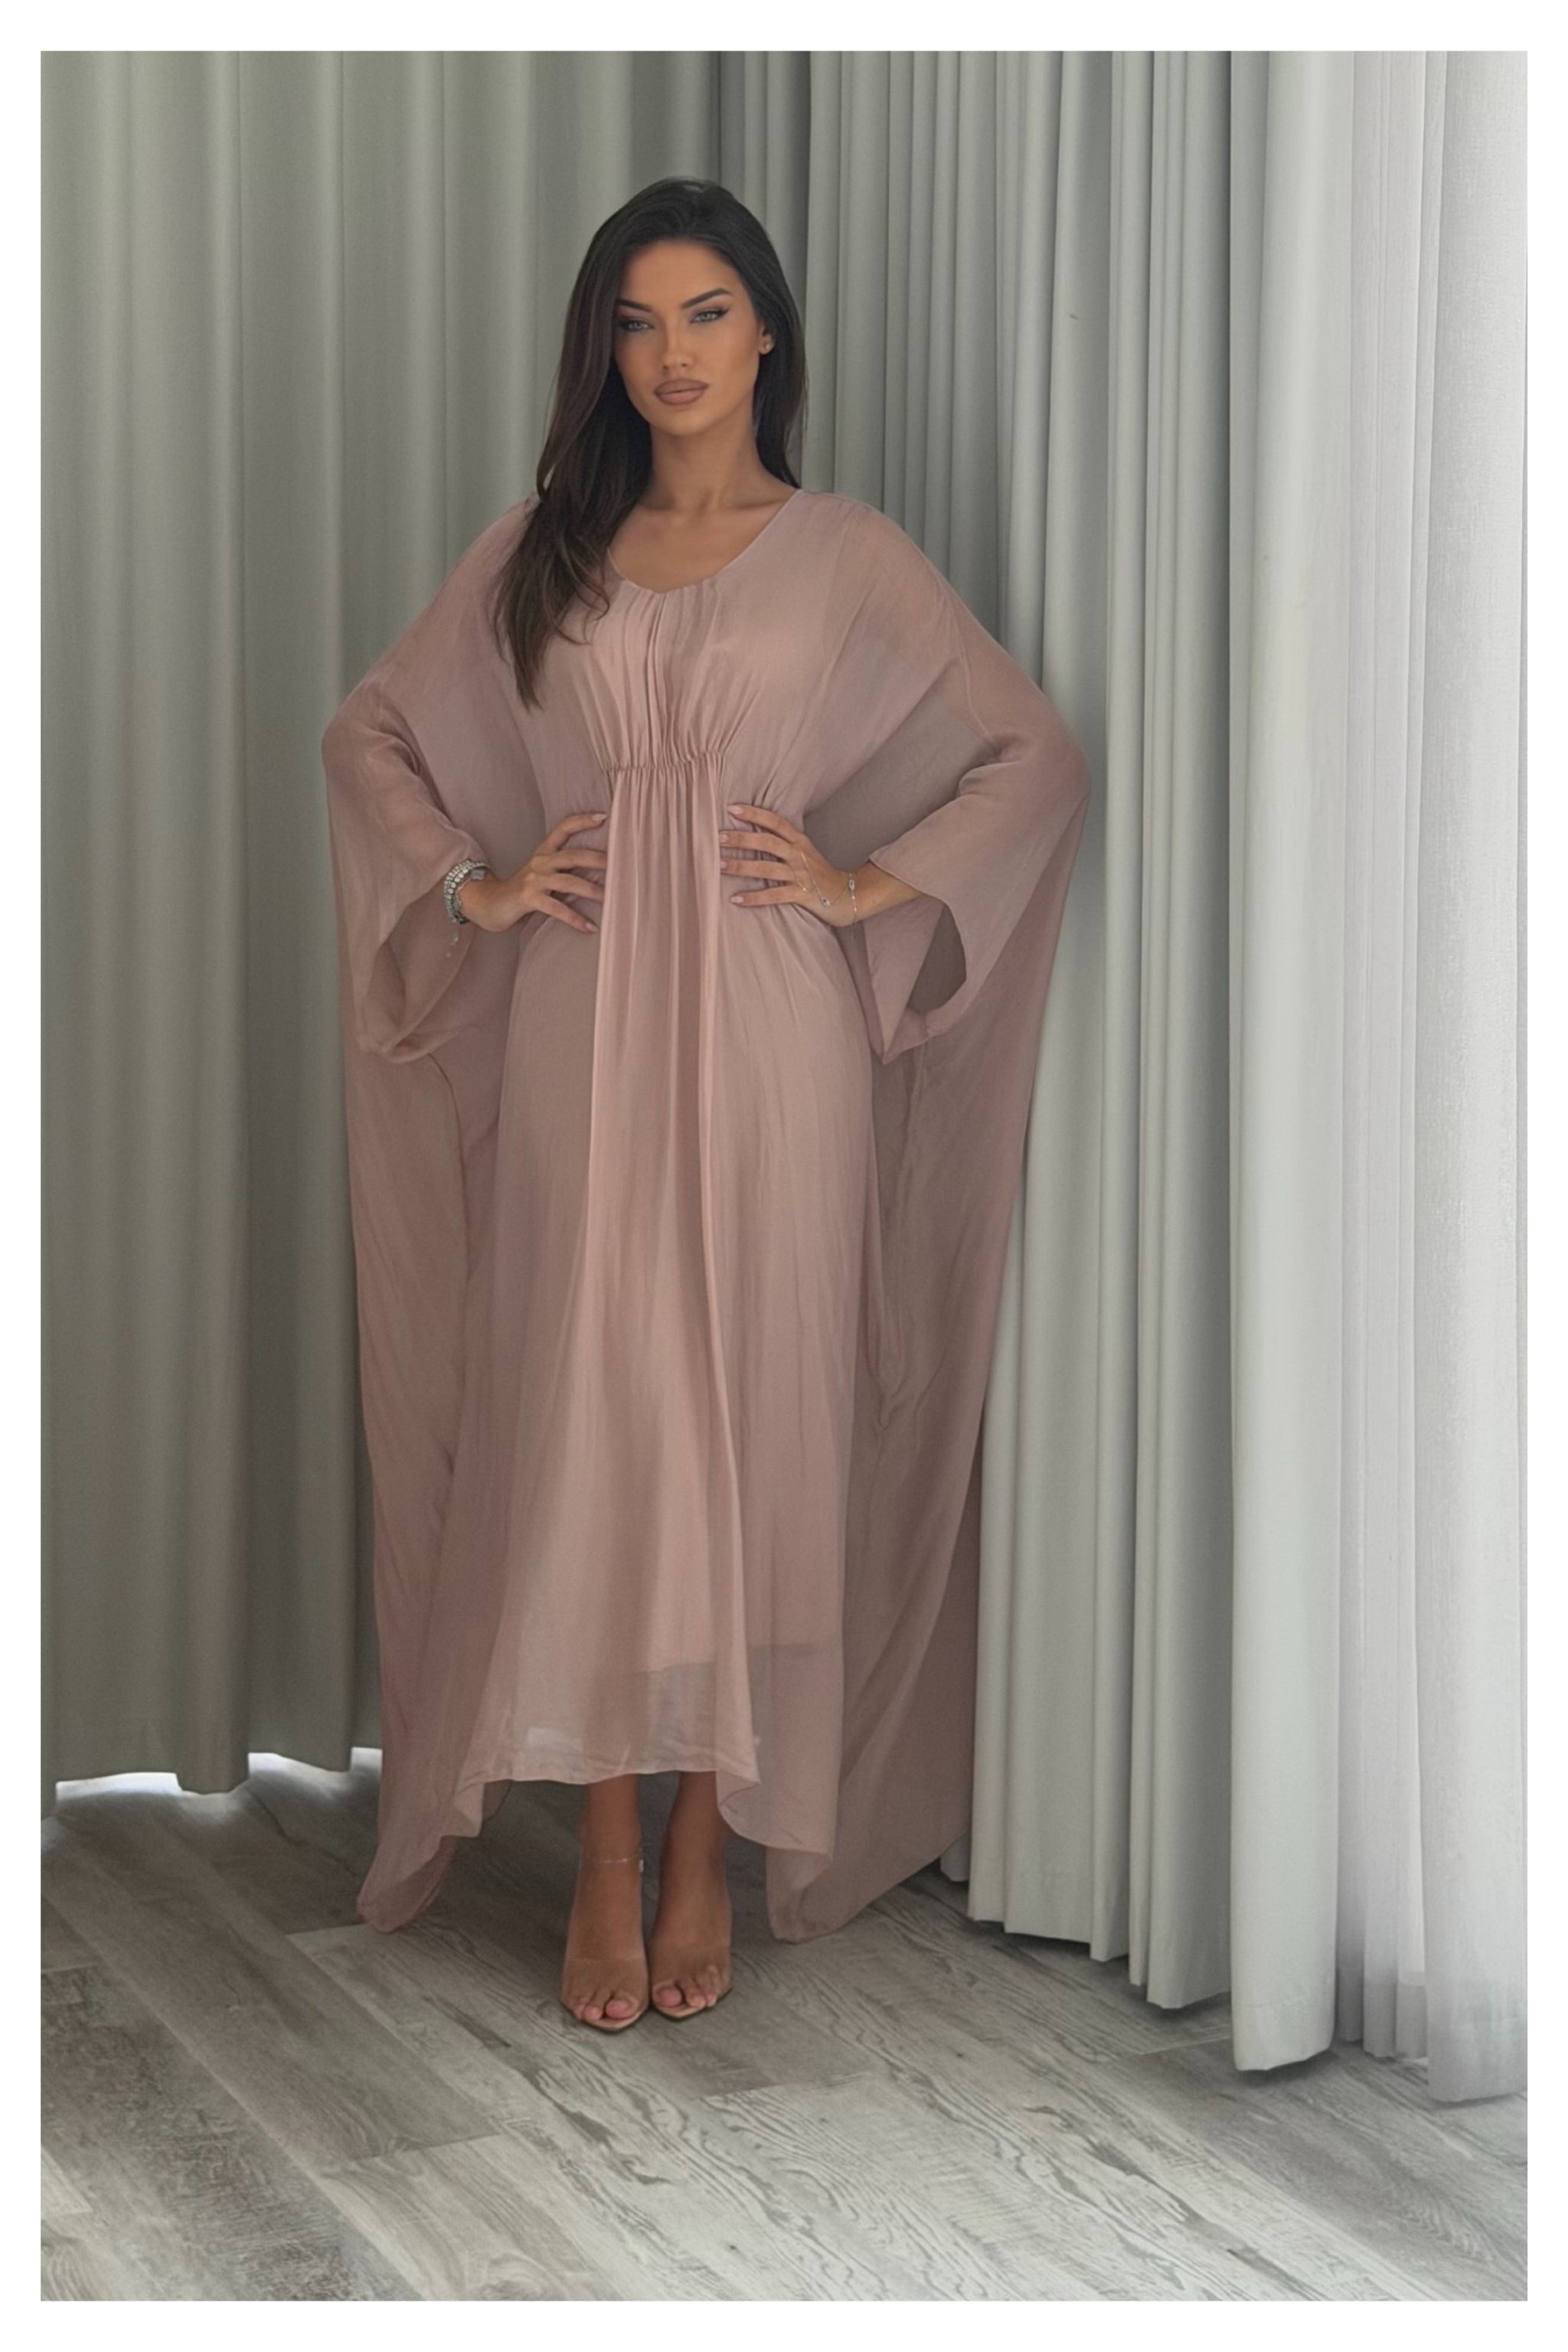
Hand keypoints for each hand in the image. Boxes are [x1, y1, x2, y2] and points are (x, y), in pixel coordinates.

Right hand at [459, 812, 607, 934]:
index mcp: (544, 852)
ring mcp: (534, 880)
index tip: (604, 817)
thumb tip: (599, 872)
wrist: (488, 903)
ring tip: (611, 899)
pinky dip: (575, 919)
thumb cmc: (521, 890)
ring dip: (592, 891)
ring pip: (568, 882)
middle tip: (621, 864)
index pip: (563, 828)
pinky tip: (590, 927)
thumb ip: (563, 869)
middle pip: (573, 855)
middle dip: (598, 859)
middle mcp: (540, 862)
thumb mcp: (541, 873)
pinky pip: (556, 908)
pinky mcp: (528, 898)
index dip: (582, 821)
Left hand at [718, 803, 857, 927]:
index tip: (731, 809)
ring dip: (742, 867)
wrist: (848, 895)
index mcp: (799, 841)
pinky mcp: (802, 895)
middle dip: (742, 839)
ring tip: (720, 866)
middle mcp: (798, 855)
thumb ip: (782, 843)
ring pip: (767, 868)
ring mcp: (800, 875)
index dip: (754, 814)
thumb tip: (751, 836)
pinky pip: (774, 896)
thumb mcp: (804, 852)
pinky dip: (754, 898)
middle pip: (767, 842)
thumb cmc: (820, 874)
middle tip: (718, 837)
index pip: (774, 822)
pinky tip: (736, 899)